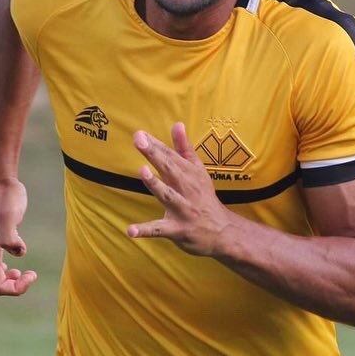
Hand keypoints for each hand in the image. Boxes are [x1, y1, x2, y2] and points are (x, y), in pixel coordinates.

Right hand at [0, 178, 36, 295]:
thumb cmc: (6, 198)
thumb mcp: (10, 217)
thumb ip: (10, 236)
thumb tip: (17, 252)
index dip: (16, 288)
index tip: (32, 273)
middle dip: (8, 285)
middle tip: (25, 273)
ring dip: (1, 278)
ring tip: (18, 269)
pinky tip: (12, 254)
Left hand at [126, 122, 233, 256]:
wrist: (223, 231)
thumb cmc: (204, 198)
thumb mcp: (198, 171)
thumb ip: (184, 149)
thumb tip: (177, 124)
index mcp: (189, 174)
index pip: (170, 156)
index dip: (155, 144)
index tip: (139, 133)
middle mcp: (187, 189)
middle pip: (169, 169)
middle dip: (154, 155)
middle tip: (139, 140)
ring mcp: (183, 210)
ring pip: (168, 195)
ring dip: (156, 184)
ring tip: (143, 171)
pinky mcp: (178, 229)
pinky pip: (160, 230)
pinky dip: (145, 230)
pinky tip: (130, 231)